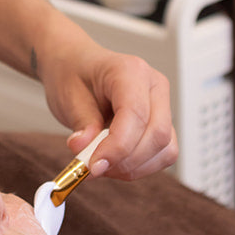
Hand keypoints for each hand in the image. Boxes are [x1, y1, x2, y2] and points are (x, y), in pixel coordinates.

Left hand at [32, 14, 177, 180]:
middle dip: (125, 160)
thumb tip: (84, 152)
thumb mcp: (69, 96)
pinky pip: (163, 154)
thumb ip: (82, 125)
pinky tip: (116, 162)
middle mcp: (153, 86)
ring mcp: (162, 104)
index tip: (94, 165)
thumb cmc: (73, 74)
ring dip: (133, 167)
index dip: (117, 147)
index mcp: (130, 71)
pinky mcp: (162, 123)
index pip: (136, 115)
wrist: (75, 66)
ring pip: (165, 149)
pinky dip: (140, 167)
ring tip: (102, 164)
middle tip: (93, 168)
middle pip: (157, 135)